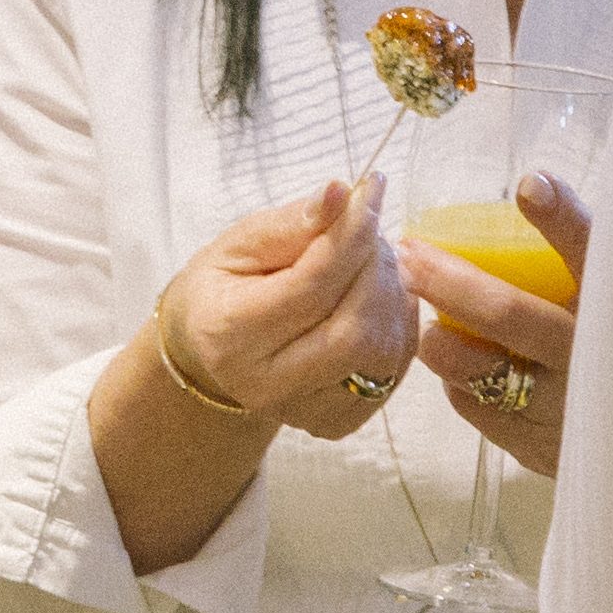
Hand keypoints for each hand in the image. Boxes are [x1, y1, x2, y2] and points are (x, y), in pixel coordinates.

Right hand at [154, 179, 420, 442]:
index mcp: (230, 334)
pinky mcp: (337, 422)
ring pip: (379, 353)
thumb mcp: (242, 241)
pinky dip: (399, 326)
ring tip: (376, 259)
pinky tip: (380, 296)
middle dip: (378, 269)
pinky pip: (392, 372)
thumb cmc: (226, 285)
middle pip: (353, 329)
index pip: (312, 285)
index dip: (351, 234)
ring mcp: (304, 412)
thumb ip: (294, 222)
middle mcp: (265, 384)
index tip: (370, 190)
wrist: (212, 347)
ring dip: (393, 294)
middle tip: (372, 229)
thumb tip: (342, 193)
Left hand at [403, 173, 587, 479]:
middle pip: (509, 315)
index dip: (562, 219)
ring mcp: (566, 412)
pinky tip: (455, 358)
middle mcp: (595, 362)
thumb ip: (576, 247)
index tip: (528, 185)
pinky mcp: (538, 448)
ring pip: (478, 369)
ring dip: (441, 338)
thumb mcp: (605, 296)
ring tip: (426, 312)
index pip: (595, 257)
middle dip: (450, 282)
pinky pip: (475, 407)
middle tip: (411, 255)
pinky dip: (457, 378)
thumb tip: (530, 184)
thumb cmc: (609, 348)